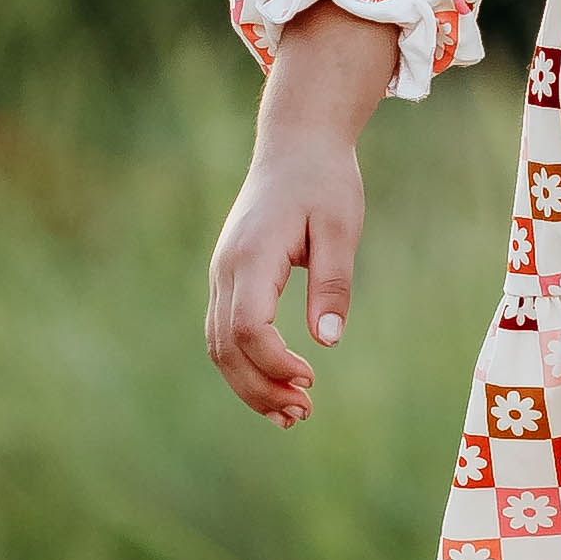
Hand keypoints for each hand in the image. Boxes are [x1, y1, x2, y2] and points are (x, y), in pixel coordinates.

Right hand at [205, 2, 393, 424]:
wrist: (296, 145)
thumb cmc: (325, 182)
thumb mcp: (340, 227)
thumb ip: (332, 282)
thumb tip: (327, 340)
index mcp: (252, 256)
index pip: (247, 326)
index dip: (273, 362)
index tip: (311, 378)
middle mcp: (226, 269)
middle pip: (226, 347)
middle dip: (261, 388)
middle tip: (305, 414)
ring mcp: (222, 275)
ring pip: (219, 346)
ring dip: (251, 386)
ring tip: (295, 415)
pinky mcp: (230, 280)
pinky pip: (225, 334)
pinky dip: (246, 367)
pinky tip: (279, 388)